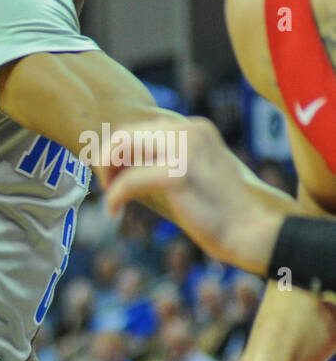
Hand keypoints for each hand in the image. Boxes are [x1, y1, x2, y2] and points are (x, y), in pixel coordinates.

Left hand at [104, 117, 292, 274]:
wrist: (254, 232)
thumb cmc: (221, 212)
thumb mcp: (191, 174)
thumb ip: (162, 162)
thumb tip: (120, 164)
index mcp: (194, 129)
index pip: (139, 128)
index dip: (117, 152)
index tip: (112, 176)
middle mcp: (189, 131)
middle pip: (125, 133)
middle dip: (107, 160)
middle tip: (108, 188)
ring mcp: (185, 149)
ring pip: (121, 146)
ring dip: (107, 173)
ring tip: (112, 198)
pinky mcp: (179, 174)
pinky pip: (128, 180)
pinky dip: (115, 196)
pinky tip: (114, 212)